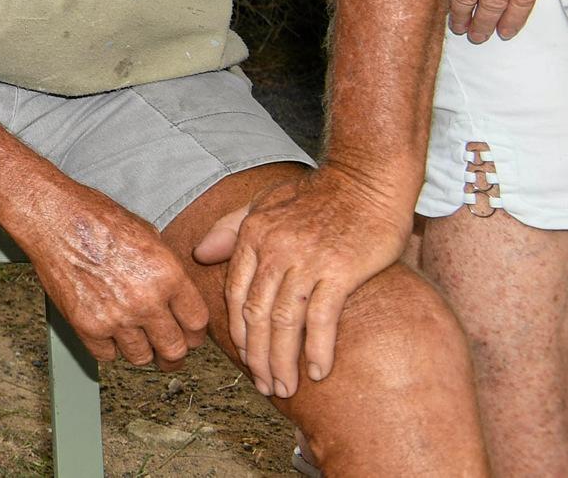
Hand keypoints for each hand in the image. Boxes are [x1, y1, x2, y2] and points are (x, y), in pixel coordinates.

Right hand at [18, 184, 210, 370]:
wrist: (53, 218)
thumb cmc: (95, 218)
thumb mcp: (147, 234)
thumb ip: (165, 269)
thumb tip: (174, 292)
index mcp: (167, 275)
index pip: (197, 322)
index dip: (195, 333)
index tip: (189, 336)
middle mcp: (146, 300)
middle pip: (175, 349)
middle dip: (174, 355)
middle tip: (170, 355)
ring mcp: (115, 316)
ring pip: (141, 357)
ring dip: (141, 351)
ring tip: (136, 342)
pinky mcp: (86, 325)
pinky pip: (107, 354)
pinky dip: (109, 347)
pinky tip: (108, 334)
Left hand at [194, 164, 409, 399]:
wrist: (366, 180)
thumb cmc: (319, 193)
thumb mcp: (266, 203)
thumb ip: (231, 229)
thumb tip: (200, 254)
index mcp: (253, 235)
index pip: (235, 293)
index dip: (238, 332)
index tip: (245, 359)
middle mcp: (274, 250)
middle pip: (256, 314)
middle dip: (257, 356)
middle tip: (264, 386)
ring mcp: (306, 261)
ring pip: (284, 321)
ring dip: (283, 360)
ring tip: (285, 387)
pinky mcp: (339, 271)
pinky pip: (321, 317)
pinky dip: (317, 348)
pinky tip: (317, 371)